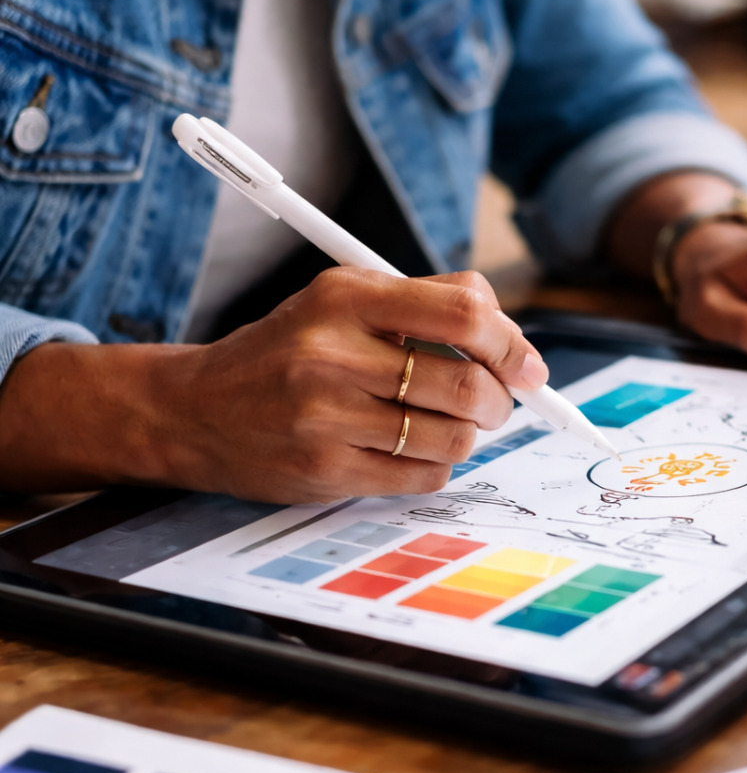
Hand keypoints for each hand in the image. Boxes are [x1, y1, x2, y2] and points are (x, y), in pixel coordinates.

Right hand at [0, 269, 548, 500]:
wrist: (194, 411)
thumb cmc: (281, 353)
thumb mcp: (338, 302)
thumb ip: (421, 303)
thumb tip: (510, 335)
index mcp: (345, 297)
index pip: (464, 312)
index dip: (511, 342)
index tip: (527, 366)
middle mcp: (334, 353)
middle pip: (467, 382)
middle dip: (500, 400)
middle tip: (497, 403)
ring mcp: (327, 416)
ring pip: (453, 435)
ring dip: (468, 435)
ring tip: (447, 425)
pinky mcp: (326, 469)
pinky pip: (422, 474)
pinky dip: (435, 465)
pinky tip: (411, 450)